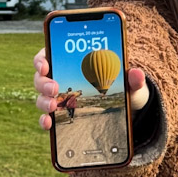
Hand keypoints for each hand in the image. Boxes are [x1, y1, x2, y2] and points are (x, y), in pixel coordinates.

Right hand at [33, 48, 149, 131]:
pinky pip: (47, 117)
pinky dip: (45, 120)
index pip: (49, 54)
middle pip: (41, 76)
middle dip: (43, 82)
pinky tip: (49, 123)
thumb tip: (136, 73)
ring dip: (43, 100)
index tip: (45, 65)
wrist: (127, 112)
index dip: (42, 58)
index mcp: (74, 61)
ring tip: (53, 106)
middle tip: (54, 88)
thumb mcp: (132, 85)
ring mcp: (60, 97)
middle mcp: (62, 77)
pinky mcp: (62, 115)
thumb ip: (134, 79)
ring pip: (41, 96)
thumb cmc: (126, 90)